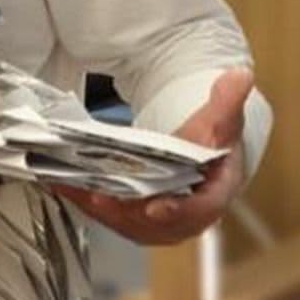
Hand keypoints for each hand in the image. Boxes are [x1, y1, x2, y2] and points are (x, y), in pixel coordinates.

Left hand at [55, 68, 253, 244]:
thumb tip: (239, 75)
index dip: (178, 209)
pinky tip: (61, 184)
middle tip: (99, 196)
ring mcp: (156, 223)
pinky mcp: (131, 219)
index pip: (198, 210)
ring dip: (98, 205)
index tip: (156, 206)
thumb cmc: (212, 146)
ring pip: (124, 220)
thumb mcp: (221, 120)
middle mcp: (184, 218)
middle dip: (125, 208)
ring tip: (75, 187)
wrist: (202, 164)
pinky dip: (83, 199)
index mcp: (212, 197)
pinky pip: (104, 213)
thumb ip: (227, 100)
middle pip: (153, 220)